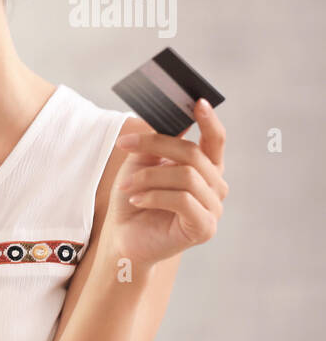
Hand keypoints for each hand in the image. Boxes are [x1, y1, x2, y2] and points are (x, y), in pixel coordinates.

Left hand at [108, 98, 227, 267]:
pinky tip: (136, 201)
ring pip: (186, 176)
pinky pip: (182, 200)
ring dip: (148, 177)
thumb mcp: (141, 165)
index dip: (209, 120)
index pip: (215, 140)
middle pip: (193, 153)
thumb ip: (156, 143)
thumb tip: (166, 118)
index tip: (198, 102)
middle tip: (124, 145)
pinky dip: (153, 196)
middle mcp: (215, 187)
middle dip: (155, 145)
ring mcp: (213, 208)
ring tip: (126, 185)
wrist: (123, 239)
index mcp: (205, 169)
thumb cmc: (134, 200)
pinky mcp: (204, 227)